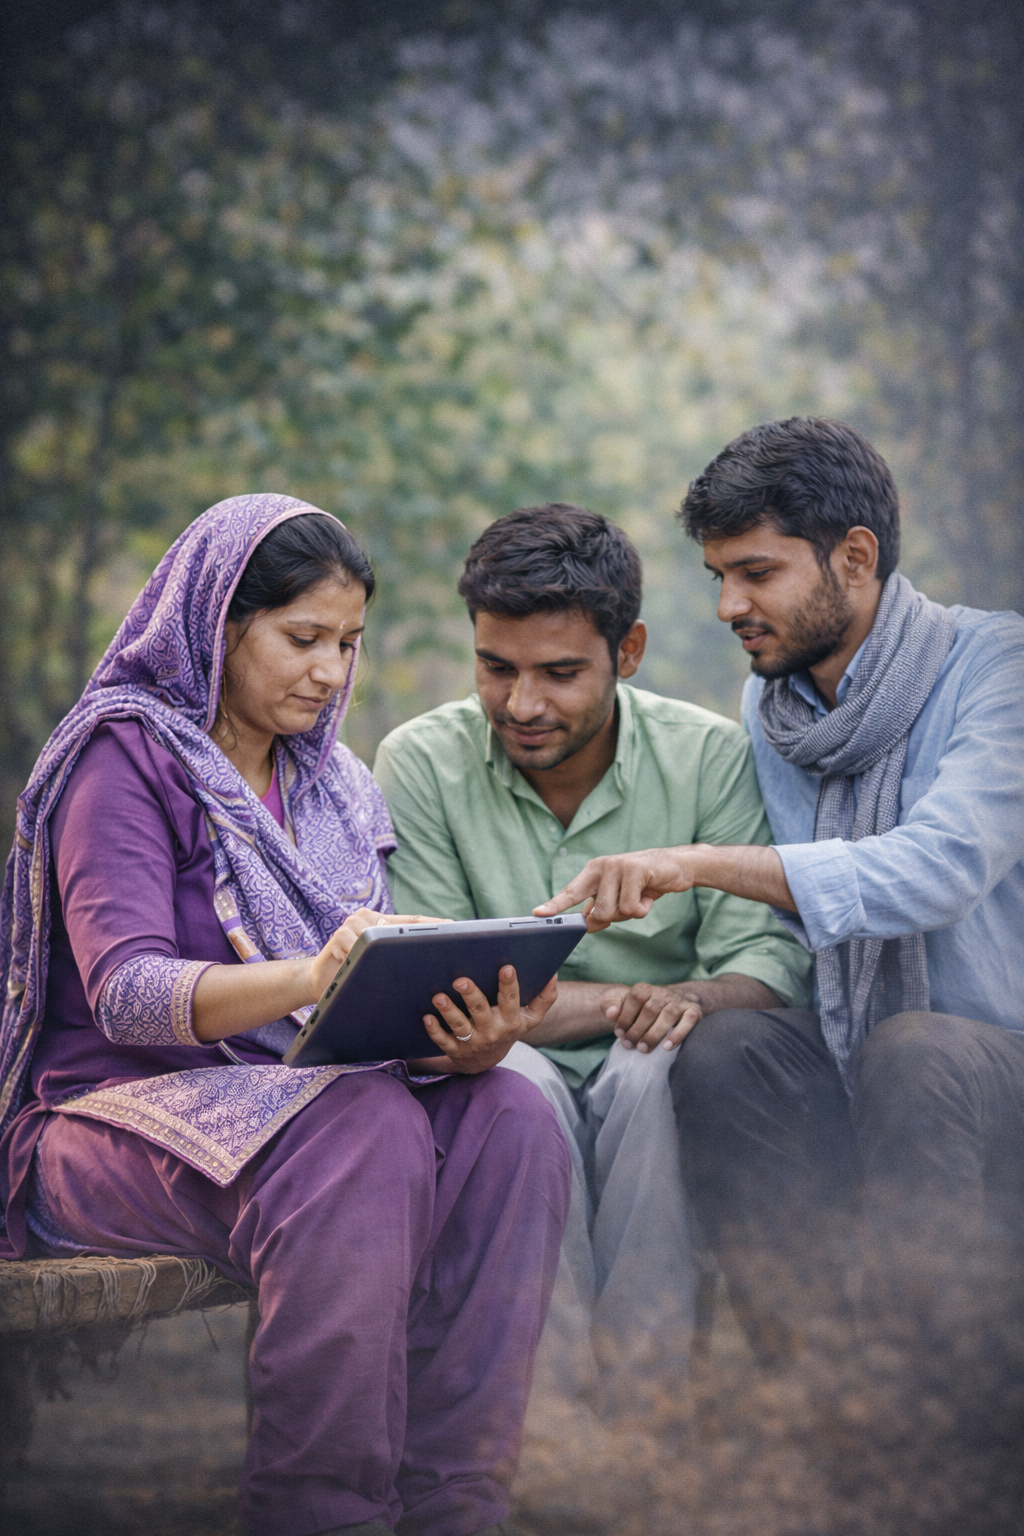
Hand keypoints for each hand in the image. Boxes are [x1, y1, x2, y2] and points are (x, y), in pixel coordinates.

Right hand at [305, 911, 444, 1002]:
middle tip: (436, 952)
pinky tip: (360, 968)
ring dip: (382, 955)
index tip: (455, 928)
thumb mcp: (377, 965)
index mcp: (379, 921)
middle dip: (414, 940)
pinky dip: (361, 960)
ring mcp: (351, 924)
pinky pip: (357, 947)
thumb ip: (395, 957)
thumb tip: (431, 961)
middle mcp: (366, 918)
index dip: (434, 925)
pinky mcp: (338, 936)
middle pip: (397, 927)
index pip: (412, 921)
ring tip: (388, 968)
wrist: (317, 982)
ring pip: (378, 937)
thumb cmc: (353, 974)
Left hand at [408, 965, 557, 1075]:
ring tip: (439, 997)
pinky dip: (435, 1030)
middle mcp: (491, 1032)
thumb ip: (543, 999)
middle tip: (460, 980)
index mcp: (509, 1021)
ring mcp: (472, 1043)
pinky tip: (427, 1017)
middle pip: (480, 1011)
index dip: (509, 985)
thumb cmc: (508, 1031)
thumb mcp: (529, 1020)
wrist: (487, 1062)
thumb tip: (553, 975)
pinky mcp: (455, 1051)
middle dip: (470, 995)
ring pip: (459, 1026)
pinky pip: (443, 1041)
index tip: (506, 968)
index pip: (511, 1000)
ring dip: (448, 1011)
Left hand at [534, 848, 694, 930]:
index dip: (554, 905)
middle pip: (598, 914)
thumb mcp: (619, 898)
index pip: (570, 892)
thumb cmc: (644, 884)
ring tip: (641, 896)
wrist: (676, 867)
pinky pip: (632, 907)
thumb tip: (586, 925)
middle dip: (616, 917)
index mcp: (593, 872)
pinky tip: (650, 894)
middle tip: (630, 903)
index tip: (537, 913)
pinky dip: (644, 908)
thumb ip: (600, 910)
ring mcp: (617, 866)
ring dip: (632, 912)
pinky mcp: (635, 870)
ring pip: (614, 912)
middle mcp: (601, 866)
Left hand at [601, 982, 702, 1052]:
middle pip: (650, 1009)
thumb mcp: (624, 1003)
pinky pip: (689, 1020)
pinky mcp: (694, 1011)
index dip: (626, 1016)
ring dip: (654, 1034)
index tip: (619, 1033)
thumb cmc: (643, 1008)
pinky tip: (667, 1047)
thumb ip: (612, 1005)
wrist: (676, 1000)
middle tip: (629, 1045)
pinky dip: (678, 1034)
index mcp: (645, 989)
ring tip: (644, 1049)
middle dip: (638, 1030)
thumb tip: (610, 1013)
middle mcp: (663, 993)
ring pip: (668, 1015)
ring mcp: (679, 1002)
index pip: (635, 997)